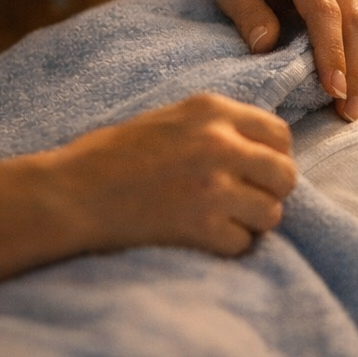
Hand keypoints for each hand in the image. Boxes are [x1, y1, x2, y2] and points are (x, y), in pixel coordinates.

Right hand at [47, 94, 296, 255]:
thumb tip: (262, 150)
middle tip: (243, 201)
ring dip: (250, 222)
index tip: (256, 171)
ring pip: (271, 213)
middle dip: (270, 192)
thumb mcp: (171, 118)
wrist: (71, 193)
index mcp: (212, 110)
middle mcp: (220, 144)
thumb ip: (218, 127)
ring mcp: (213, 186)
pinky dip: (226, 246)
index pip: (279, 134)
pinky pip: (243, 243)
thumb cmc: (113, 156)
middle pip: (285, 175)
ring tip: (220, 220)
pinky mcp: (202, 226)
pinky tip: (200, 237)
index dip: (273, 157)